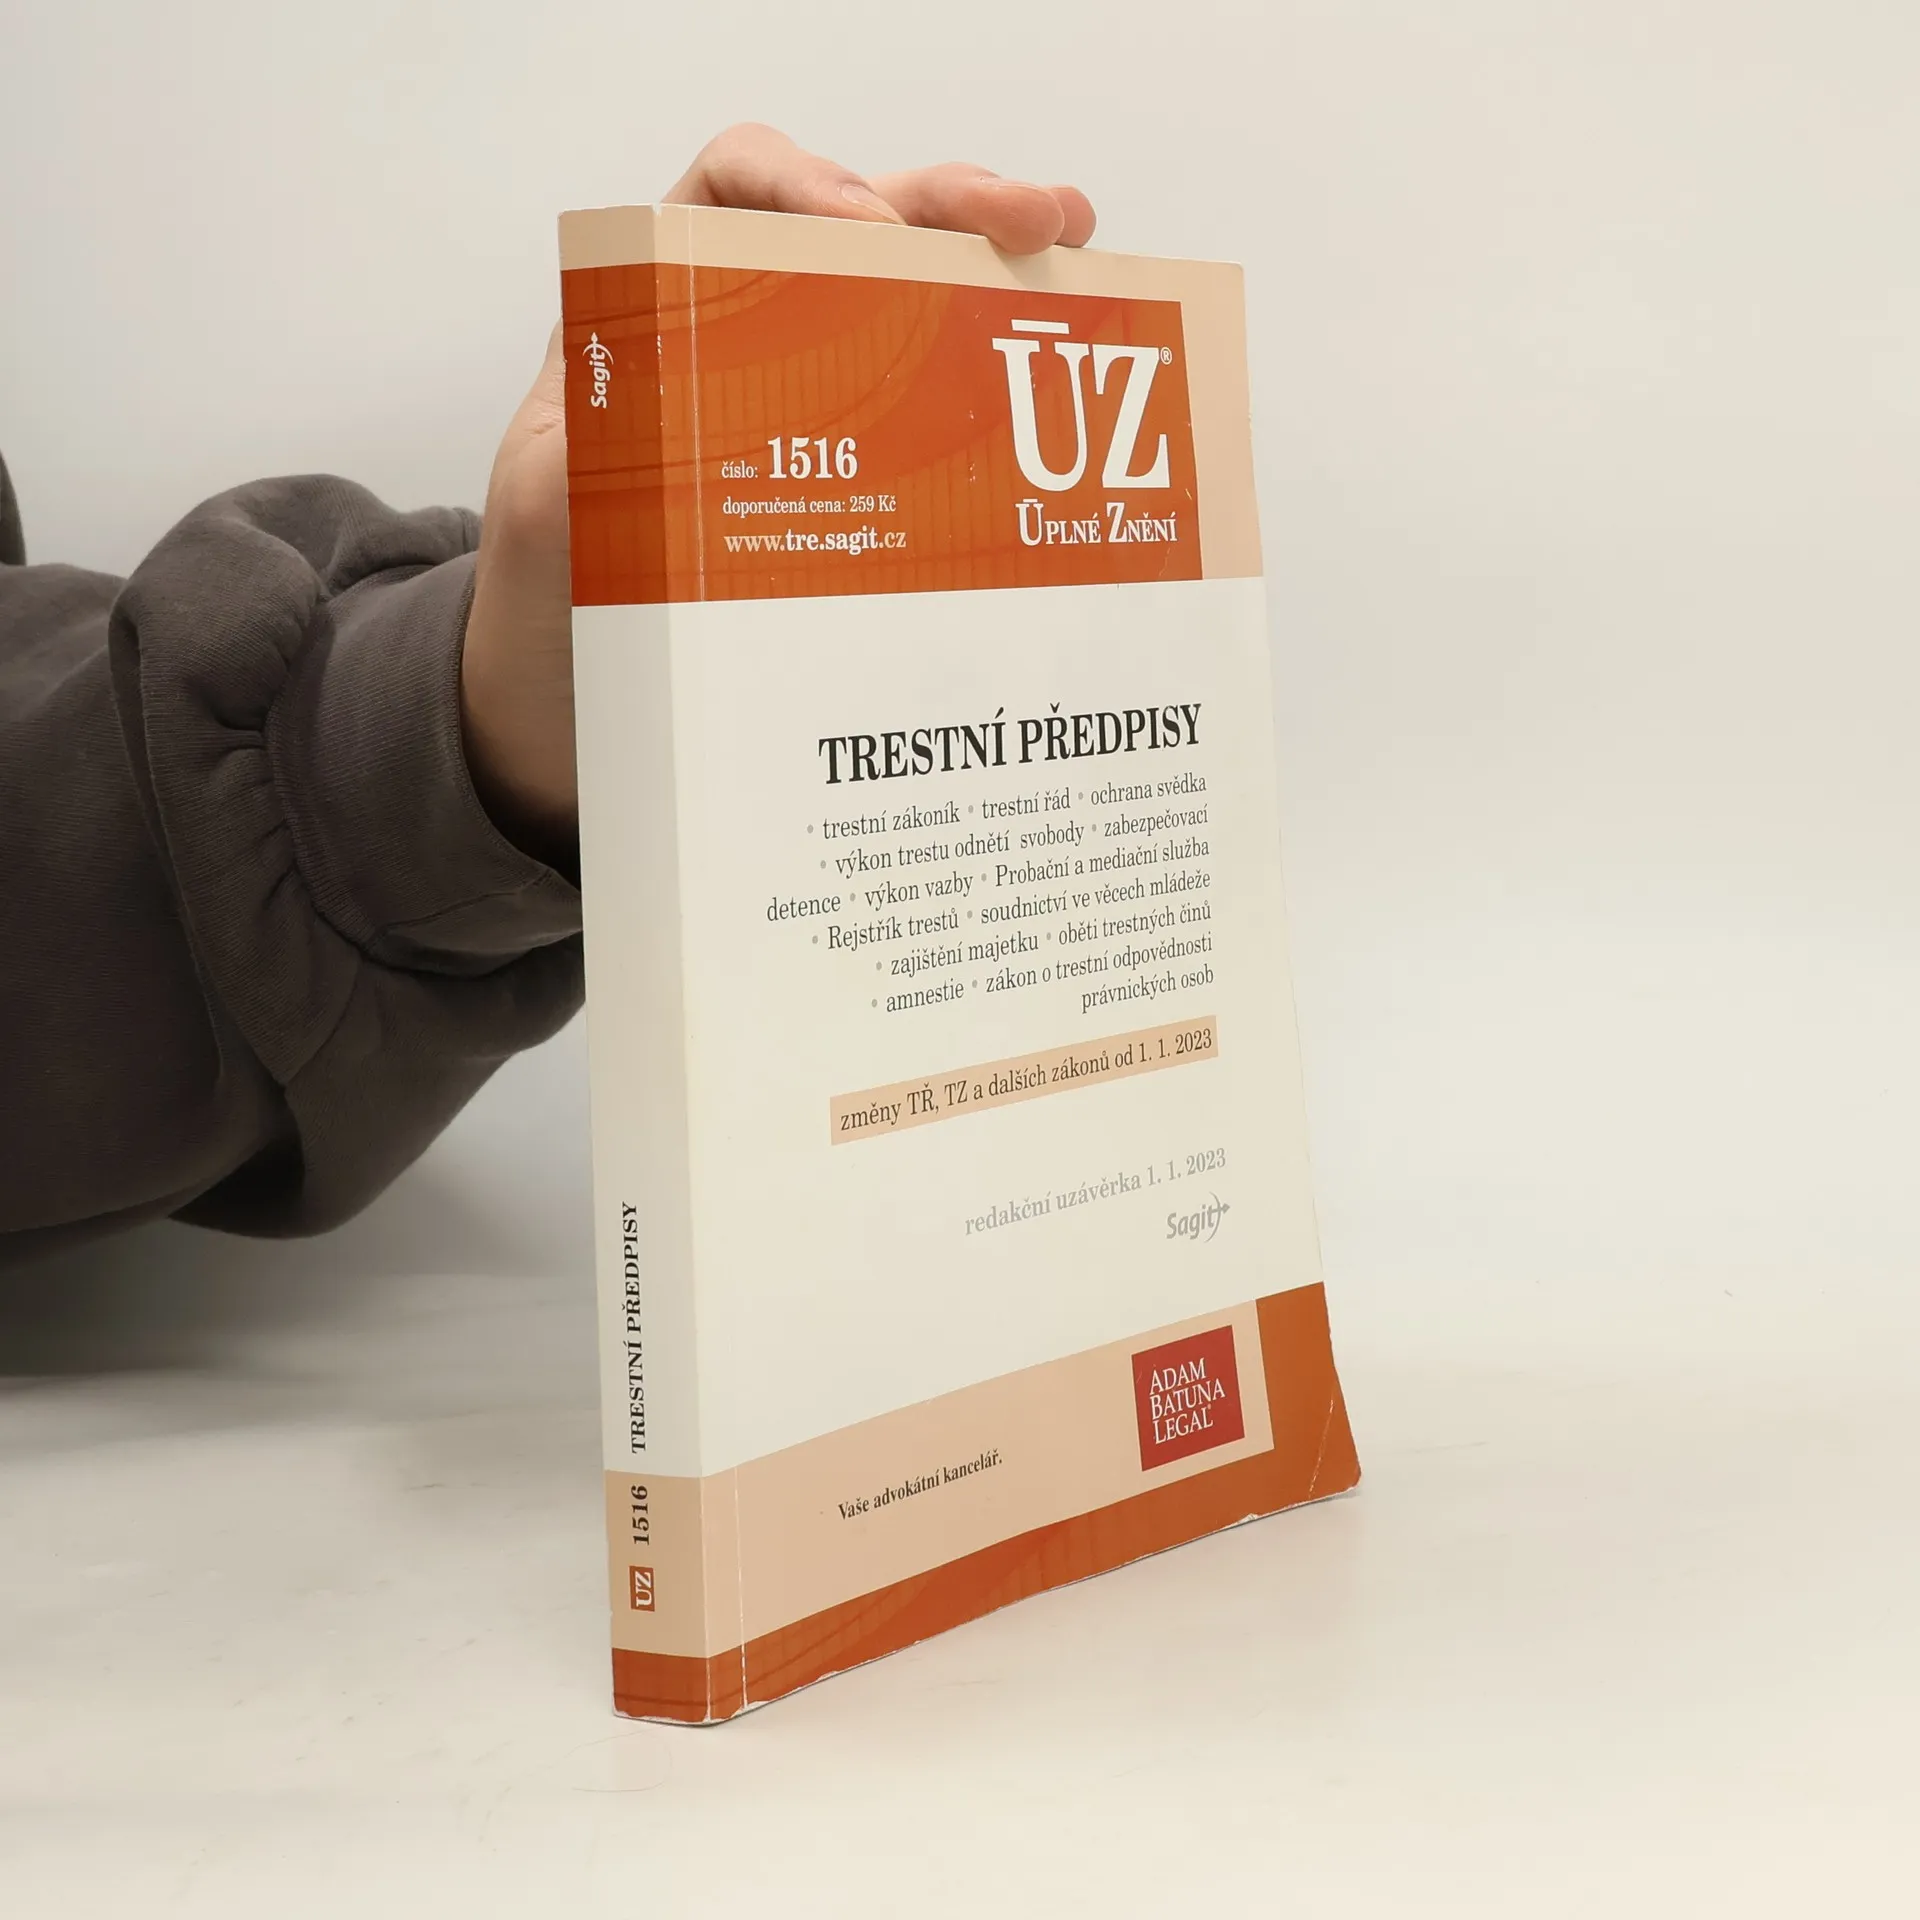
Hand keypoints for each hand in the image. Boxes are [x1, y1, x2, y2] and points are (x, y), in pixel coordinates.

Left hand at [461, 124, 1096, 861]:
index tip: (865, 231)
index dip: (803, 183)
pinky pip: (934, 399)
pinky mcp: (861, 472)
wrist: (577, 696)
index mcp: (657, 305)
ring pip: (913, 292)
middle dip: (947, 204)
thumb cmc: (552, 588)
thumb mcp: (548, 510)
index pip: (732, 191)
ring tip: (1073, 245)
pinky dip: (997, 367)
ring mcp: (812, 397)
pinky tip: (1056, 364)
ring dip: (997, 260)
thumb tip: (652, 410)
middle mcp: (744, 330)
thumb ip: (588, 450)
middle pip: (856, 220)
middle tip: (1030, 222)